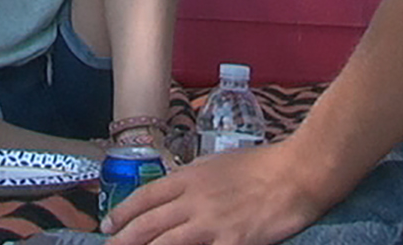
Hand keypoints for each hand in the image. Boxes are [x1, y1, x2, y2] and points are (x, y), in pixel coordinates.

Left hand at [101, 142, 328, 244]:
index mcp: (188, 178)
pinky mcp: (233, 243)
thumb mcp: (216, 165)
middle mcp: (194, 201)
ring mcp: (212, 224)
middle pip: (148, 224)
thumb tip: (171, 192)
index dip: (122, 214)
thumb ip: (192, 180)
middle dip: (123, 239)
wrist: (296, 174)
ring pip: (166, 243)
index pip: (145, 198)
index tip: (107, 226)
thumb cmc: (260, 165)